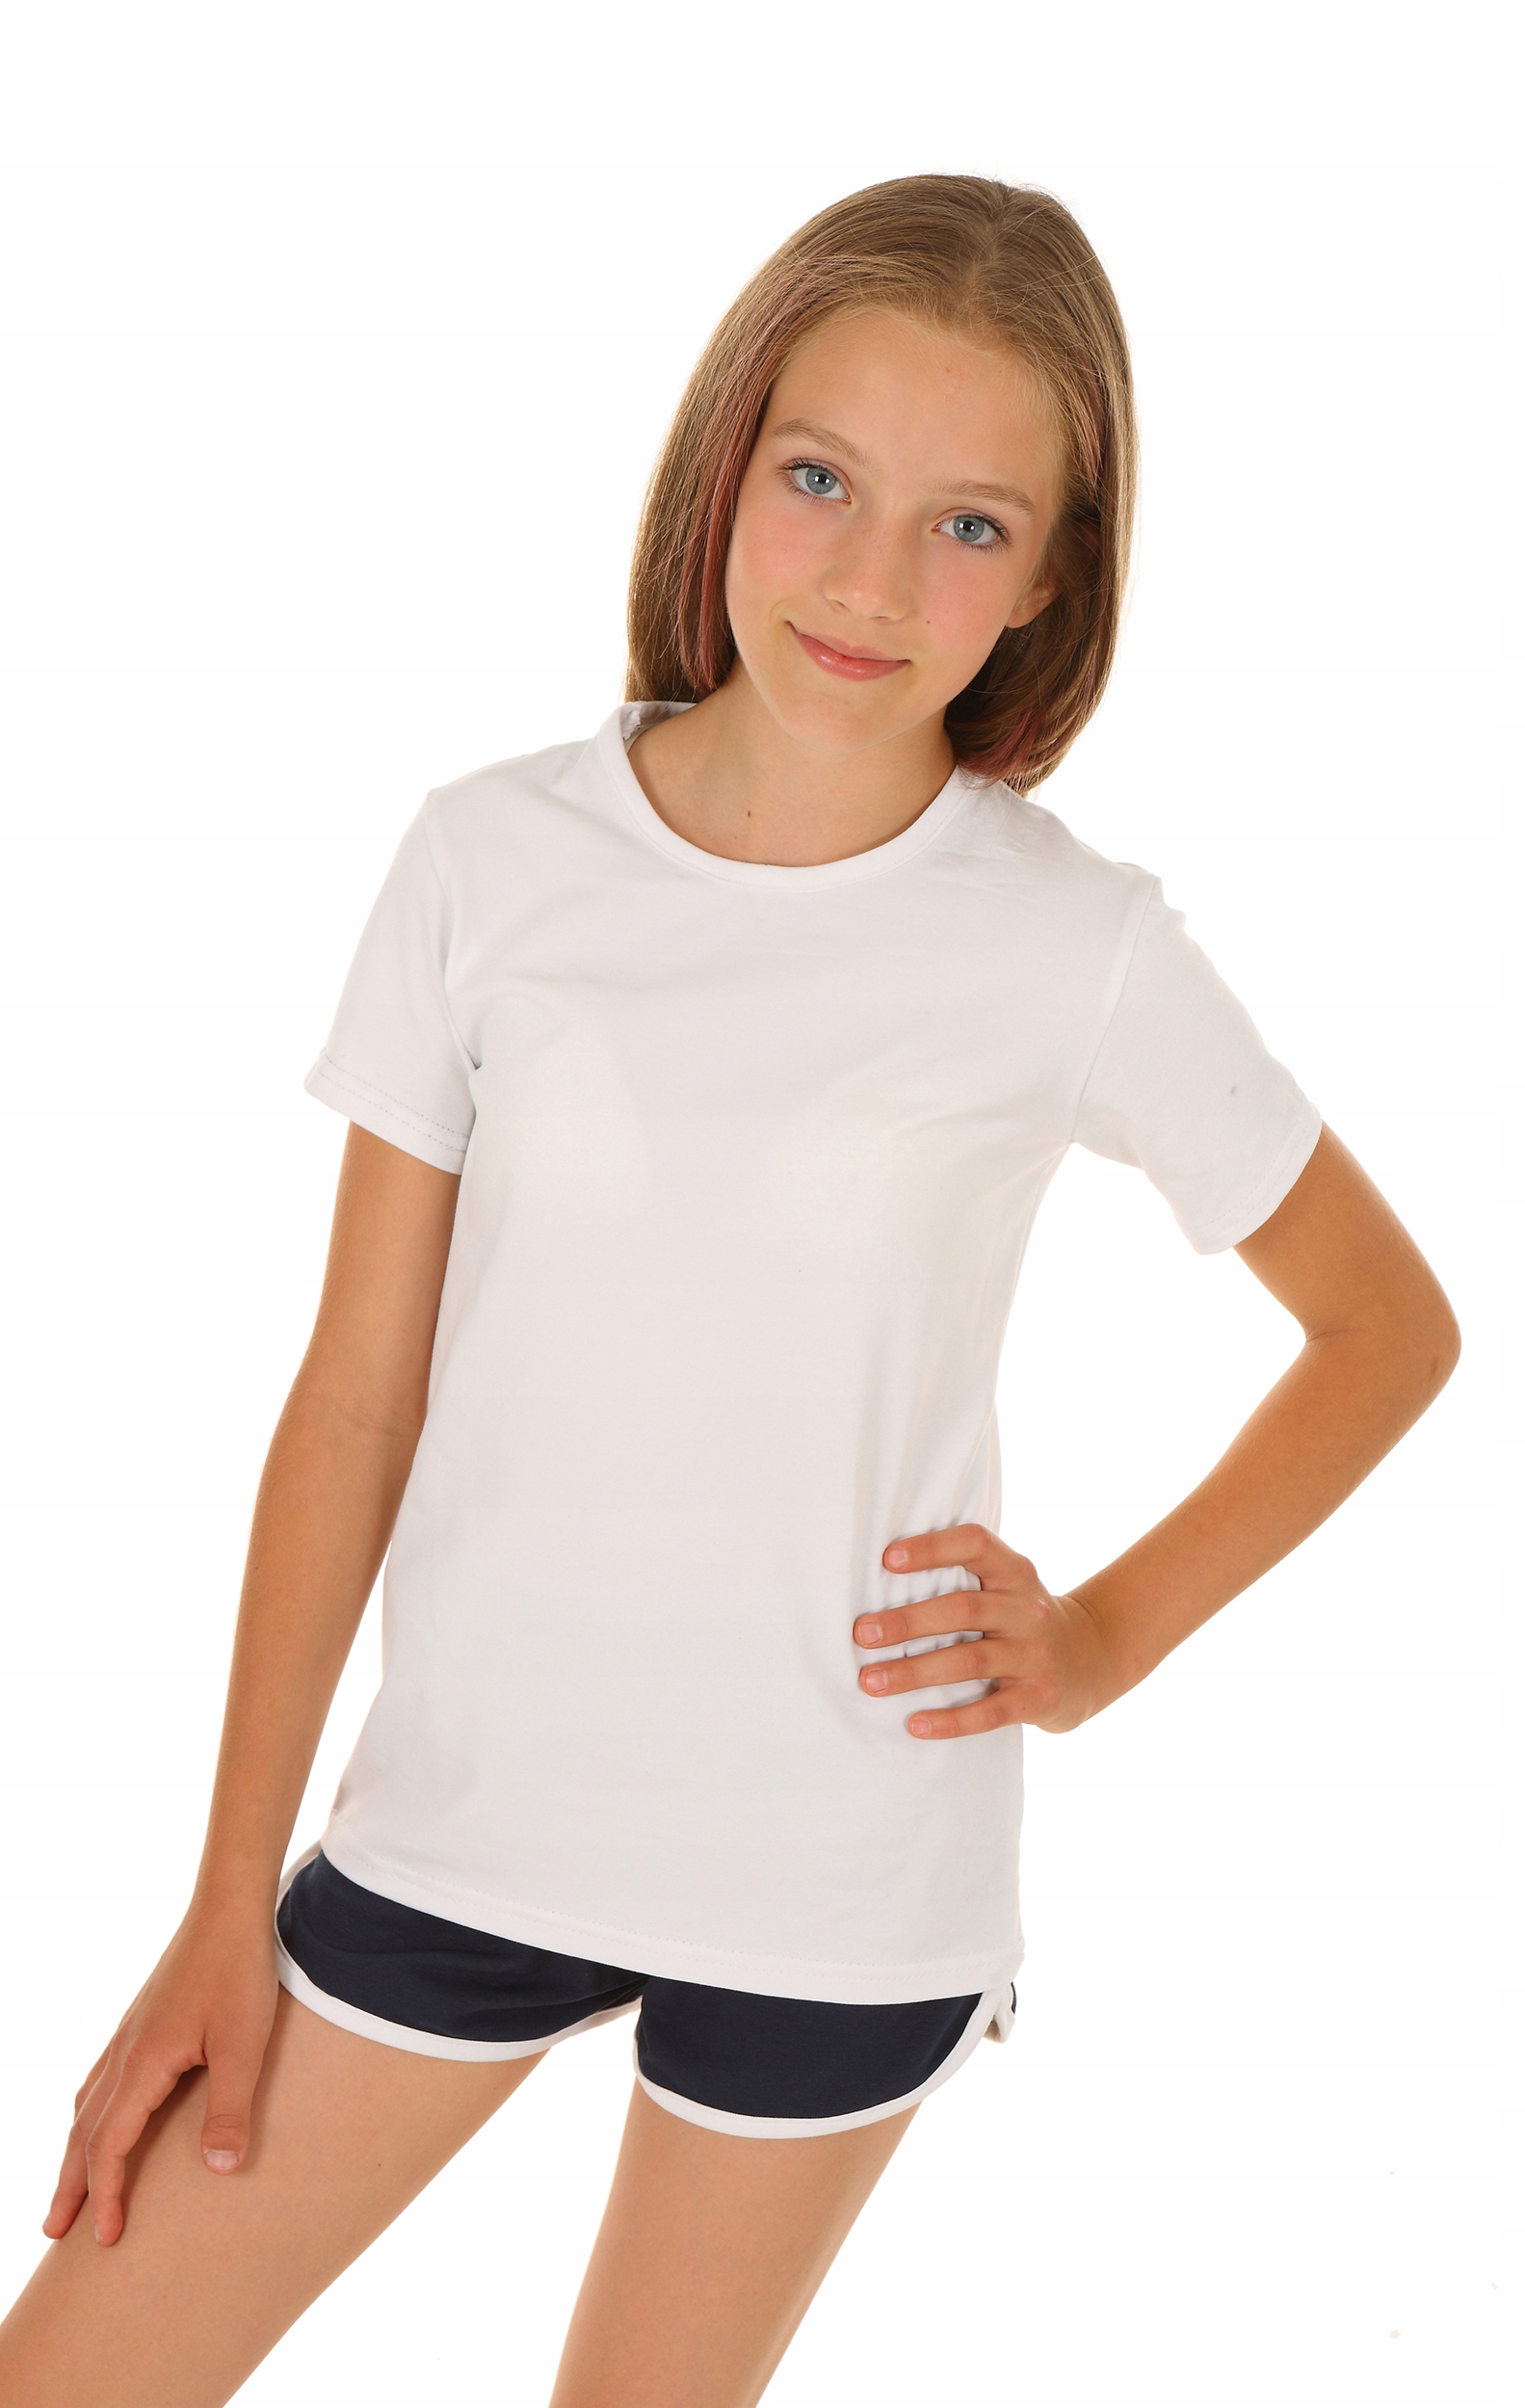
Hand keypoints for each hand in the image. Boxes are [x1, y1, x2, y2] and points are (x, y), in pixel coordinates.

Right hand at [43, 1901, 278, 2246]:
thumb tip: (219, 2172)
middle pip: (84, 2131)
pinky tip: (101, 2118)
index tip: (104, 2239)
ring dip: (75, 2151)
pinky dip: (90, 2114)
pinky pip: (101, 2080)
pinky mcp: (142, 2021)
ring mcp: (130, 2034)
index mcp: (143, 2063)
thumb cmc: (240, 1971)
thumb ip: (230, 2108)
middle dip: (69, 2185)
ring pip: (87, 2105)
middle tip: (54, 2233)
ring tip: (69, 2188)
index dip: (105, 2194)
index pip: (109, 2145)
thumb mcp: (244, 2044)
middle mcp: (124, 2051)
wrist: (229, 1906)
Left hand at [853, 1524, 1109, 1737]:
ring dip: (914, 1671)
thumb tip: (879, 1588)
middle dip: (907, 1622)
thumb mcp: (1009, 1587)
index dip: (933, 1548)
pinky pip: (990, 1712)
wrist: (1094, 1659)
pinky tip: (914, 1723)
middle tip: (862, 1635)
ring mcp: (1035, 1655)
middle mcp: (1027, 1609)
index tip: (887, 1559)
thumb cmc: (1023, 1620)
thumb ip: (964, 1581)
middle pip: (963, 1610)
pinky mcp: (1039, 1698)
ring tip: (871, 1681)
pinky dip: (950, 1720)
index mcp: (1014, 1573)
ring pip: (969, 1660)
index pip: (976, 1545)